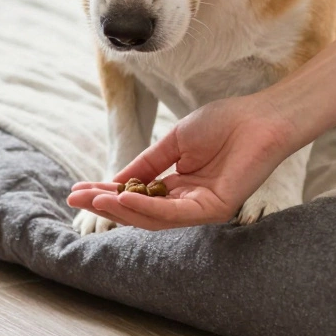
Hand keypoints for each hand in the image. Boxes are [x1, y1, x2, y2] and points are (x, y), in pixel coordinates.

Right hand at [67, 94, 299, 229]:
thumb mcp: (173, 144)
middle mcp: (188, 203)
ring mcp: (201, 209)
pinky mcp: (214, 210)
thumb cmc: (223, 124)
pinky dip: (146, 207)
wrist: (259, 118)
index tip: (78, 188)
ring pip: (153, 218)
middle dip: (106, 204)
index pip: (136, 196)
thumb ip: (147, 164)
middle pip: (139, 212)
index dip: (106, 192)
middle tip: (76, 197)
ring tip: (94, 198)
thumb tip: (115, 181)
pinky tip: (123, 197)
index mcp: (179, 188)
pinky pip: (173, 214)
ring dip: (121, 209)